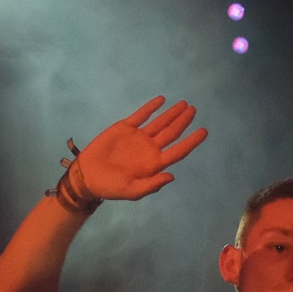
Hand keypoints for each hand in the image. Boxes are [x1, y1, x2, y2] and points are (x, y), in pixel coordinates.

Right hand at [71, 97, 207, 202]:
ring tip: (184, 104)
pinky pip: (141, 115)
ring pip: (159, 122)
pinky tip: (161, 100)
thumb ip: (152, 185)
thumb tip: (171, 176)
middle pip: (172, 133)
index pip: (178, 151)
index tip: (204, 131)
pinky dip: (151, 107)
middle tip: (193, 110)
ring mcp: (138, 137)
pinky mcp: (125, 128)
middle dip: (183, 121)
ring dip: (172, 113)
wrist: (88, 176)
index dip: (192, 141)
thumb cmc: (111, 187)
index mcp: (154, 164)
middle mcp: (150, 149)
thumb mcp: (132, 191)